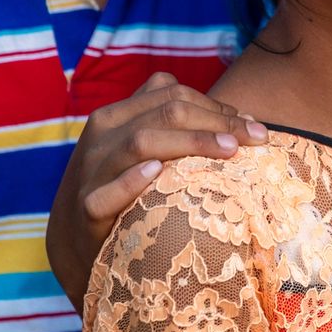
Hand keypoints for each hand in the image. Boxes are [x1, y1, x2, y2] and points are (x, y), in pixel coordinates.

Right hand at [45, 72, 267, 308]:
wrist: (74, 238)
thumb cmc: (125, 186)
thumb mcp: (144, 147)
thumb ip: (179, 126)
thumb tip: (244, 119)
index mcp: (119, 114)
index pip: (174, 93)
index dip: (219, 106)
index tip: (256, 127)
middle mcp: (103, 133)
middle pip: (167, 111)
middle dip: (218, 122)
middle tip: (256, 139)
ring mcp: (91, 169)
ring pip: (140, 141)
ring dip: (189, 142)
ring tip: (229, 150)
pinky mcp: (85, 207)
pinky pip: (106, 192)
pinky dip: (131, 179)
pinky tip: (157, 171)